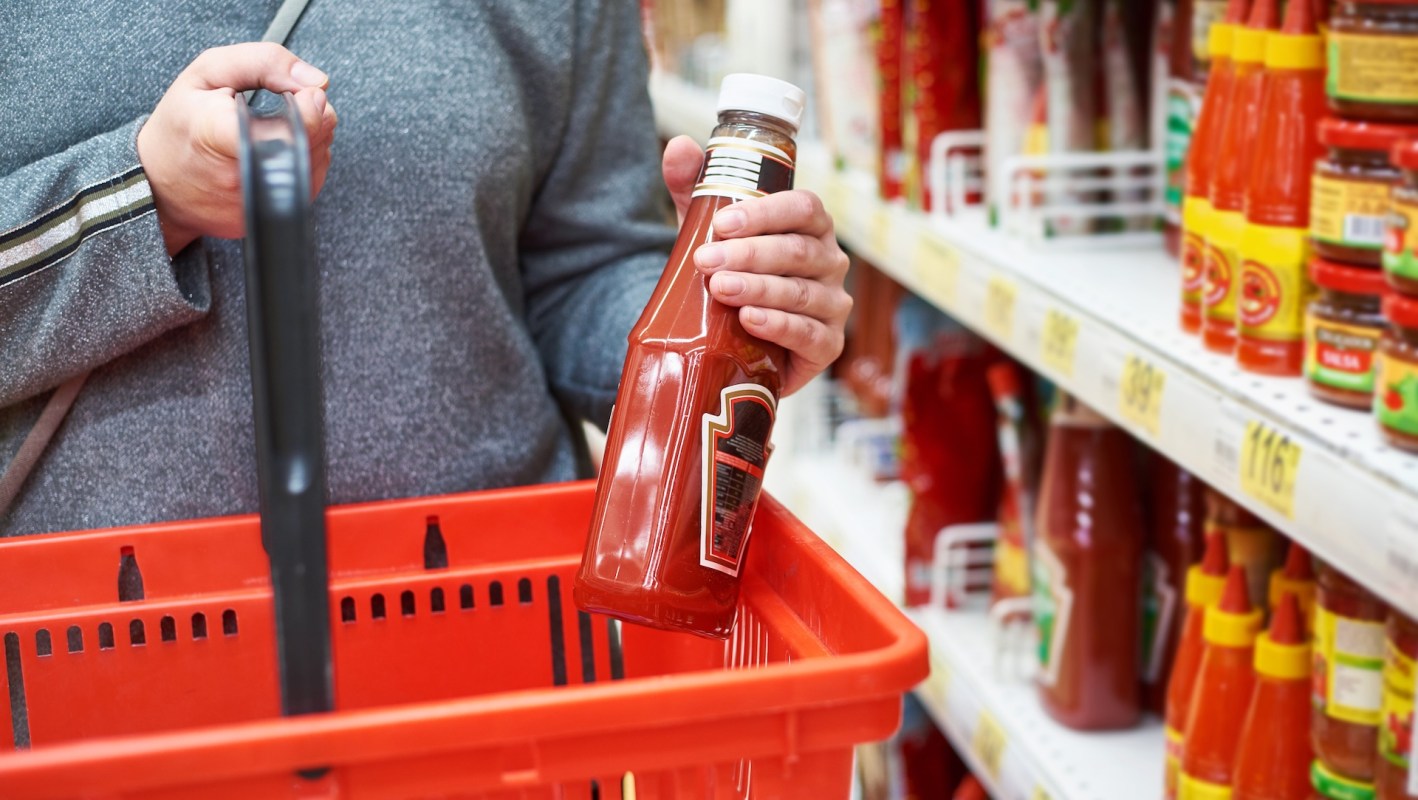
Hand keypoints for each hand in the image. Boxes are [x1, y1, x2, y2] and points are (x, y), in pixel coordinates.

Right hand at [137, 43, 338, 255]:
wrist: (158, 183)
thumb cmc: (182, 123)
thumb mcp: (208, 72)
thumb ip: (265, 63)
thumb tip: (318, 80)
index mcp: (220, 134)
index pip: (290, 127)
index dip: (307, 106)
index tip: (300, 94)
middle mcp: (242, 175)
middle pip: (314, 140)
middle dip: (312, 115)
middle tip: (282, 108)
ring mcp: (256, 202)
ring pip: (318, 161)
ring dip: (311, 139)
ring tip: (274, 130)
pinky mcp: (267, 218)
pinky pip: (310, 183)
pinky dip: (304, 162)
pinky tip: (278, 152)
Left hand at [661, 136, 851, 396]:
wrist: (737, 341)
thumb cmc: (733, 275)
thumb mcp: (710, 231)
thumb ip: (696, 189)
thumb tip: (679, 146)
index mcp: (810, 227)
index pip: (803, 208)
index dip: (766, 213)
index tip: (722, 223)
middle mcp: (829, 262)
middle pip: (797, 252)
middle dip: (749, 255)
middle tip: (705, 261)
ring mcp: (833, 305)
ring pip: (800, 292)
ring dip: (758, 288)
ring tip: (719, 288)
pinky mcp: (827, 345)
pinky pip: (809, 334)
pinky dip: (778, 325)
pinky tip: (749, 319)